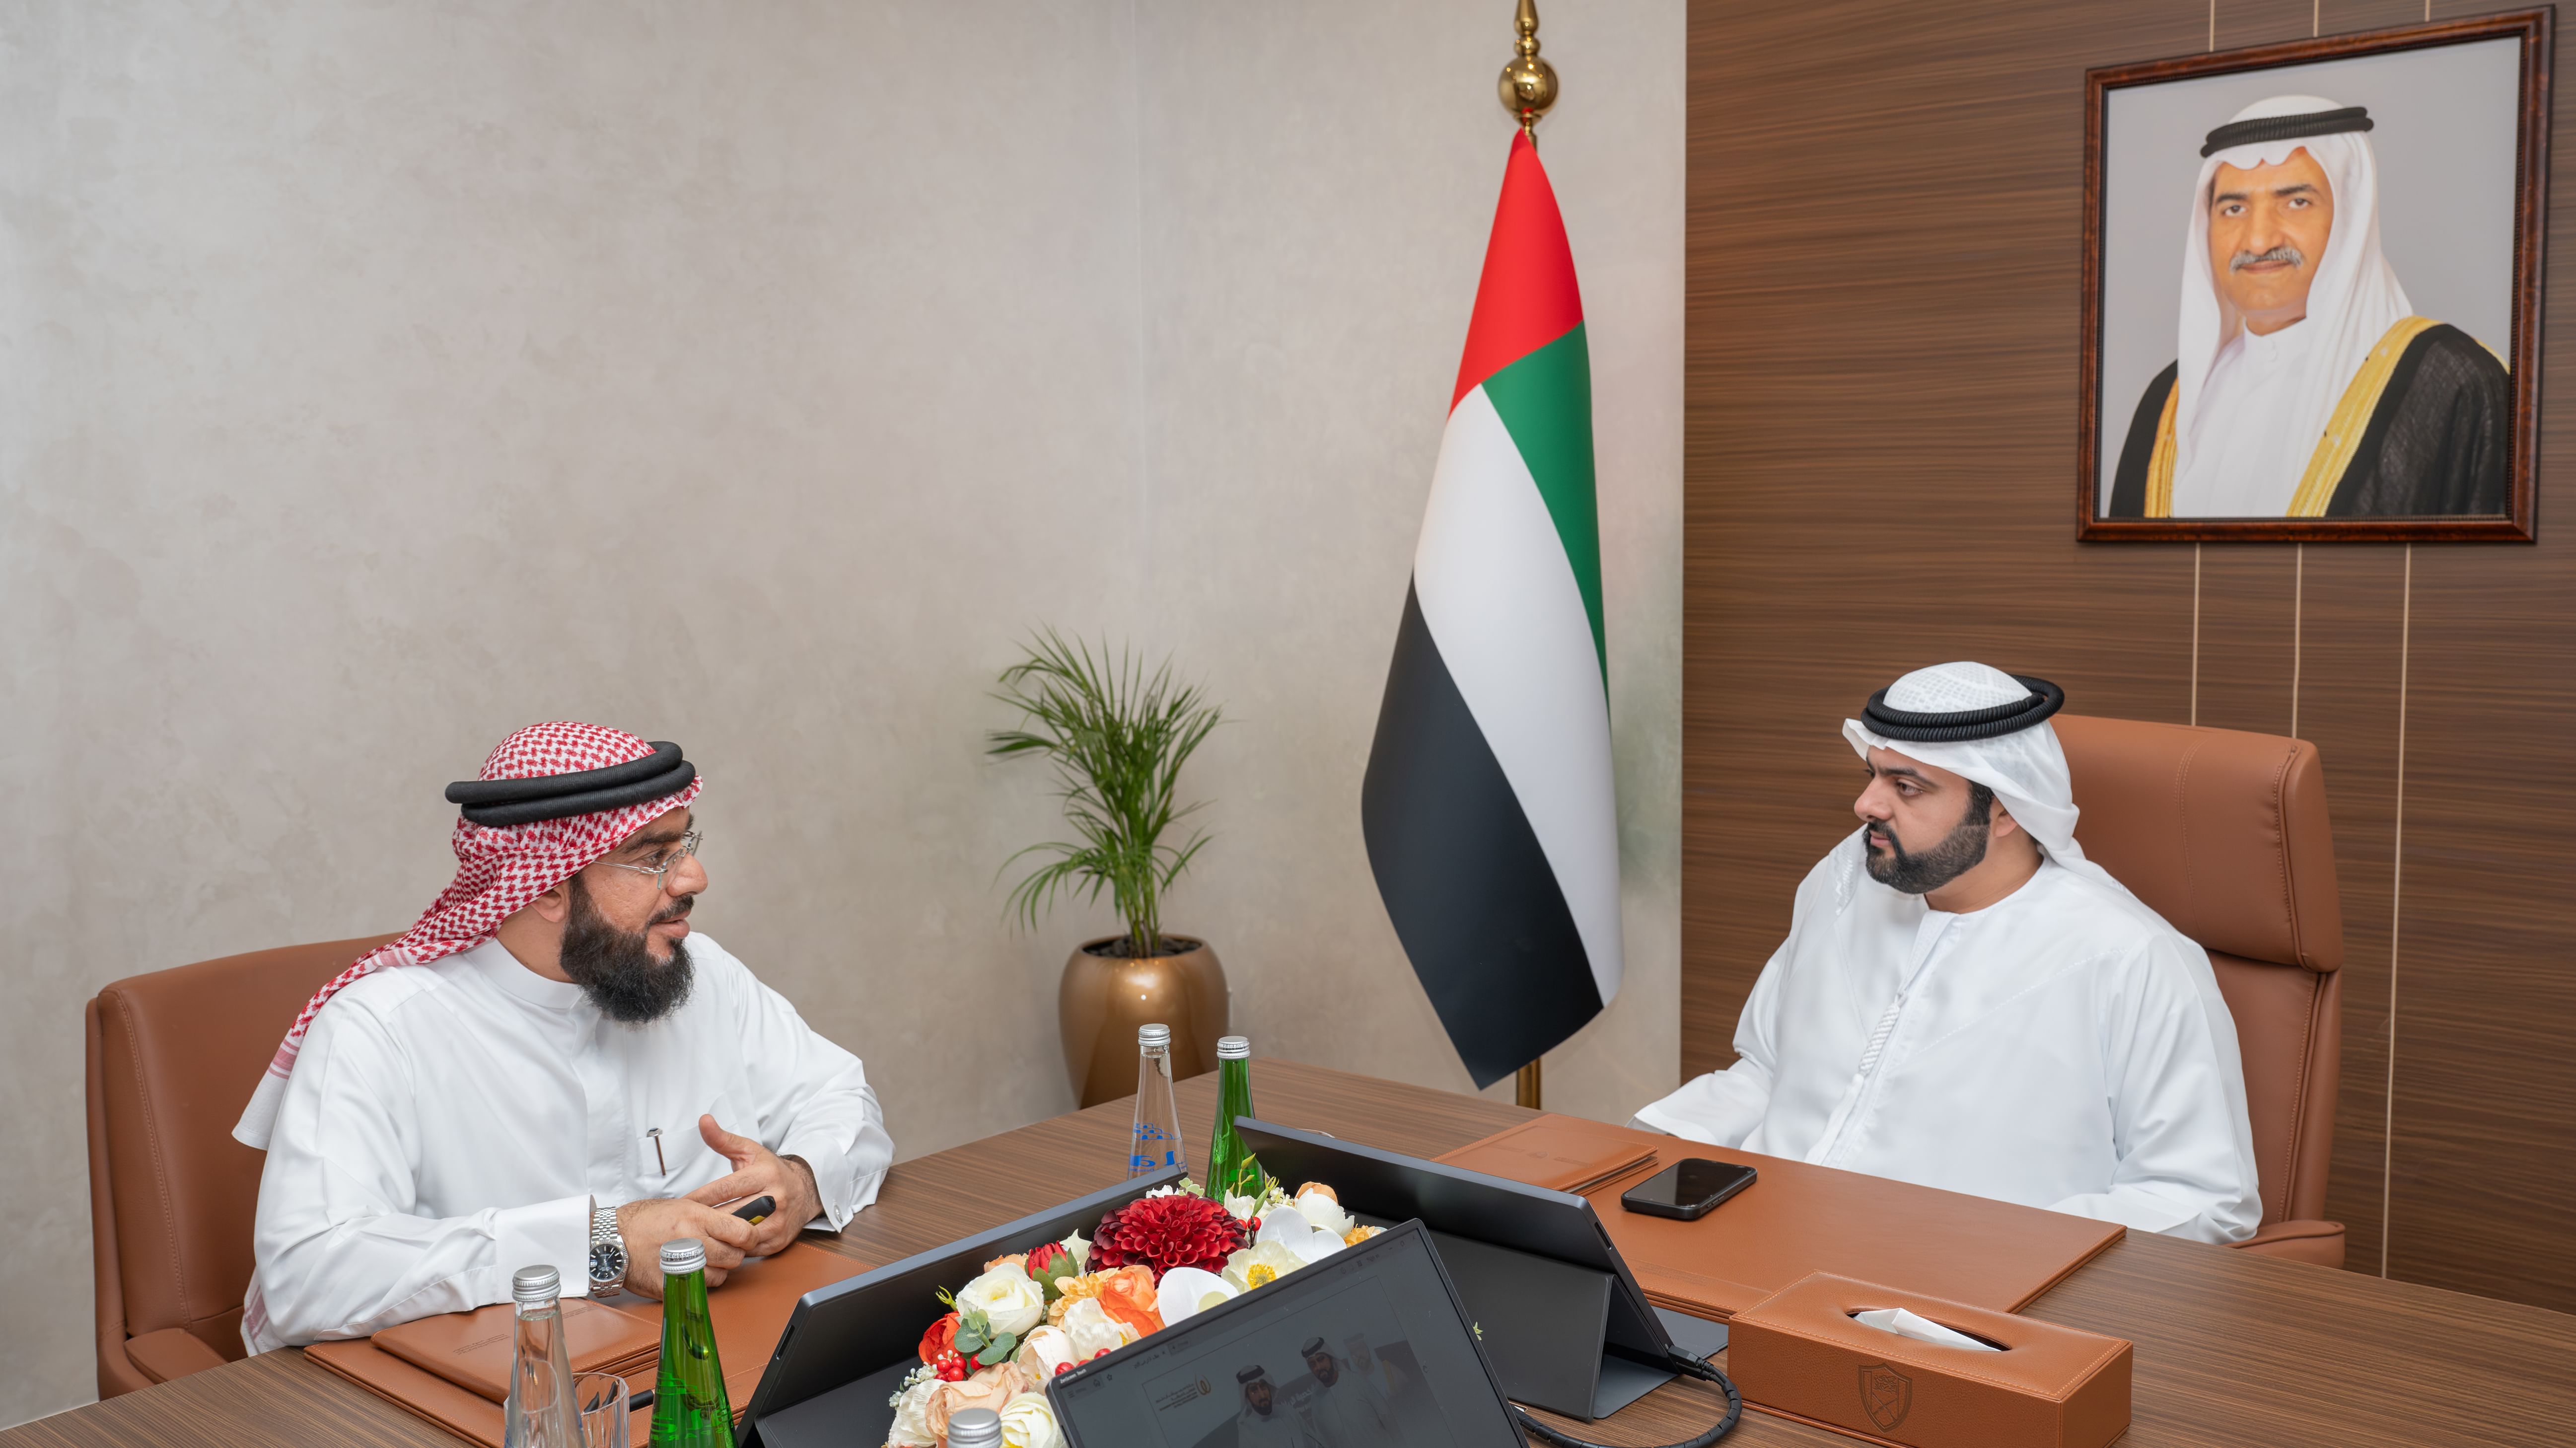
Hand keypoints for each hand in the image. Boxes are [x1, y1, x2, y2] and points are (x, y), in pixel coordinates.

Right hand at [614, 1196, 756, 1298]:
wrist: (611, 1240)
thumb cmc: (644, 1220)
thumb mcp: (681, 1205)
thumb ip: (710, 1215)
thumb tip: (738, 1222)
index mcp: (696, 1218)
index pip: (742, 1232)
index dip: (749, 1237)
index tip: (746, 1238)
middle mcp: (690, 1241)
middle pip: (734, 1258)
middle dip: (734, 1255)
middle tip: (724, 1250)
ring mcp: (680, 1266)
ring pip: (720, 1277)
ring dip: (717, 1271)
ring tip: (705, 1261)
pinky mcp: (669, 1286)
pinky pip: (698, 1289)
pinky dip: (698, 1283)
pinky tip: (689, 1272)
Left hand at [681, 1114, 821, 1257]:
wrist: (804, 1190)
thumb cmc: (770, 1170)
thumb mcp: (749, 1151)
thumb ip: (723, 1139)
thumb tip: (704, 1121)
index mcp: (766, 1174)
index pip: (725, 1189)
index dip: (701, 1197)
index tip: (682, 1203)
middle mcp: (775, 1198)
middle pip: (731, 1214)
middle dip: (706, 1219)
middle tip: (684, 1223)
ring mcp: (779, 1222)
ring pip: (740, 1234)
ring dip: (718, 1236)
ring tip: (697, 1235)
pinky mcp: (780, 1241)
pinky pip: (749, 1249)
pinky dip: (732, 1247)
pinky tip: (718, 1244)